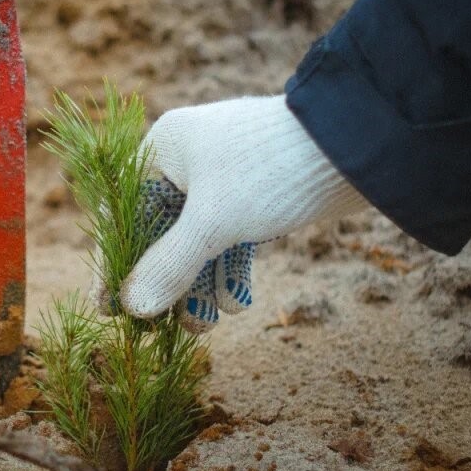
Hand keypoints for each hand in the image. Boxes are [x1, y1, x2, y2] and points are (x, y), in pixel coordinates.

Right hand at [117, 95, 367, 326]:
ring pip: (197, 242)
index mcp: (165, 149)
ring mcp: (222, 179)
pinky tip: (237, 303)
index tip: (111, 308)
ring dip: (201, 284)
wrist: (359, 144)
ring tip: (208, 323)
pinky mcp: (254, 197)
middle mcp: (188, 162)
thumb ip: (169, 265)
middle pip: (161, 233)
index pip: (124, 212)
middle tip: (168, 326)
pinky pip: (228, 240)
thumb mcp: (213, 222)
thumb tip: (131, 307)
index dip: (117, 263)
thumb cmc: (271, 171)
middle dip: (169, 282)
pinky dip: (229, 270)